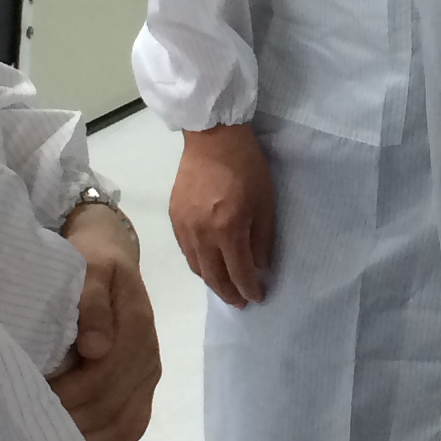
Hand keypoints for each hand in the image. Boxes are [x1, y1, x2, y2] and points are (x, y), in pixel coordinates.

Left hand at [50, 203, 160, 440]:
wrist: (110, 257)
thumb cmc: (91, 261)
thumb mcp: (90, 265)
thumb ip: (92, 300)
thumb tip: (96, 348)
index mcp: (136, 329)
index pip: (104, 377)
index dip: (68, 395)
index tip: (31, 398)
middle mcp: (148, 361)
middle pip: (112, 408)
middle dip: (71, 421)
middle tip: (30, 428)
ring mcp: (147, 379)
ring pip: (123, 426)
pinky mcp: (142, 392)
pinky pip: (131, 431)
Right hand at [170, 123, 275, 308]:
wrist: (213, 137)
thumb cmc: (247, 167)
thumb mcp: (266, 203)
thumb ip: (262, 238)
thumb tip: (260, 266)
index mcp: (227, 230)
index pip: (239, 272)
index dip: (250, 288)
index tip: (259, 297)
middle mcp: (202, 234)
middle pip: (214, 277)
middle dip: (229, 293)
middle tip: (241, 302)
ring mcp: (184, 227)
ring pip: (196, 267)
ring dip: (212, 282)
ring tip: (226, 287)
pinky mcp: (174, 218)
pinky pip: (186, 251)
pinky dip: (198, 264)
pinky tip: (208, 264)